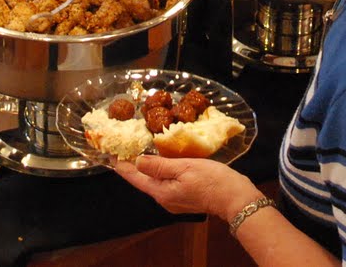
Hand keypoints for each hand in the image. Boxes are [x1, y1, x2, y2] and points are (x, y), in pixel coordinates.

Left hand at [111, 155, 258, 222]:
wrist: (235, 198)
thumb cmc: (212, 180)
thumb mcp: (184, 167)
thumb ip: (159, 166)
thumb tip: (137, 161)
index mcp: (161, 191)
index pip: (134, 177)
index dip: (121, 164)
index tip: (110, 152)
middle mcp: (164, 198)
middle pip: (142, 180)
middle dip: (132, 164)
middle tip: (124, 145)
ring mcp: (174, 199)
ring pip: (154, 180)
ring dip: (146, 166)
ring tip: (139, 148)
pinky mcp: (184, 196)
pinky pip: (165, 181)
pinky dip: (159, 169)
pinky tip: (162, 158)